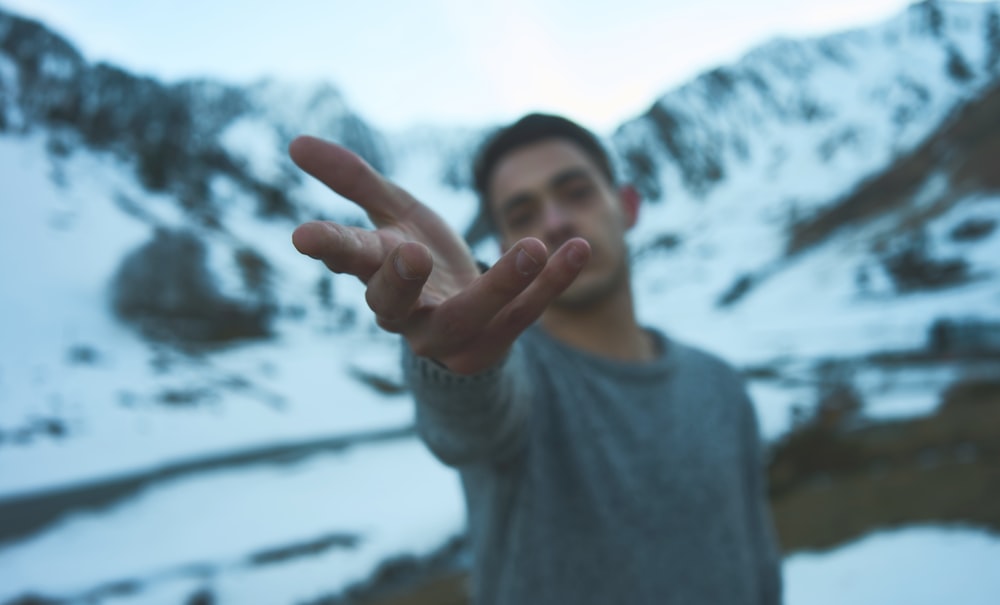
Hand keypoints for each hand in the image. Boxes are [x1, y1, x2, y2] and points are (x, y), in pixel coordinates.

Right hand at [289, 136, 589, 374]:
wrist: (460, 317)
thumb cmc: (416, 257)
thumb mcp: (393, 212)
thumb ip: (354, 179)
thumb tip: (295, 143)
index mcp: (375, 274)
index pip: (347, 260)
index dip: (328, 248)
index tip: (304, 236)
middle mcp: (404, 314)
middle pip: (393, 305)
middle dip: (400, 281)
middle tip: (411, 253)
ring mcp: (446, 337)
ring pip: (467, 317)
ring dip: (501, 283)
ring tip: (533, 245)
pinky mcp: (489, 346)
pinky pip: (523, 317)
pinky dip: (552, 285)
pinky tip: (578, 248)